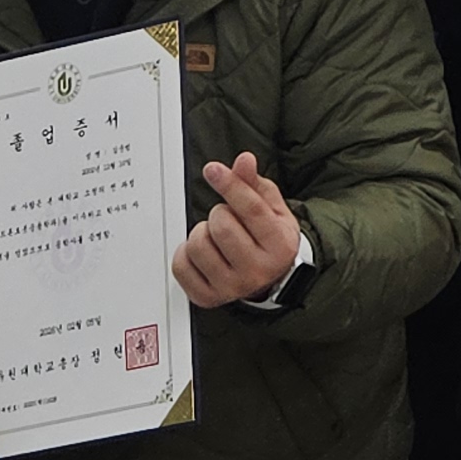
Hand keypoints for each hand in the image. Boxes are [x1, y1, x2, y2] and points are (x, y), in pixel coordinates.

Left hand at [176, 152, 301, 306]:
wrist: (272, 280)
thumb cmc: (270, 239)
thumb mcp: (272, 208)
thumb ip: (255, 183)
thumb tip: (243, 161)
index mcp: (279, 245)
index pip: (251, 209)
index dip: (230, 185)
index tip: (213, 170)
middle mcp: (257, 270)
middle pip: (222, 226)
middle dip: (219, 214)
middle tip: (227, 218)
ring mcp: (231, 287)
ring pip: (198, 245)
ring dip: (202, 233)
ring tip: (215, 237)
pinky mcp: (208, 298)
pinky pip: (181, 266)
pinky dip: (185, 253)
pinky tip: (202, 253)